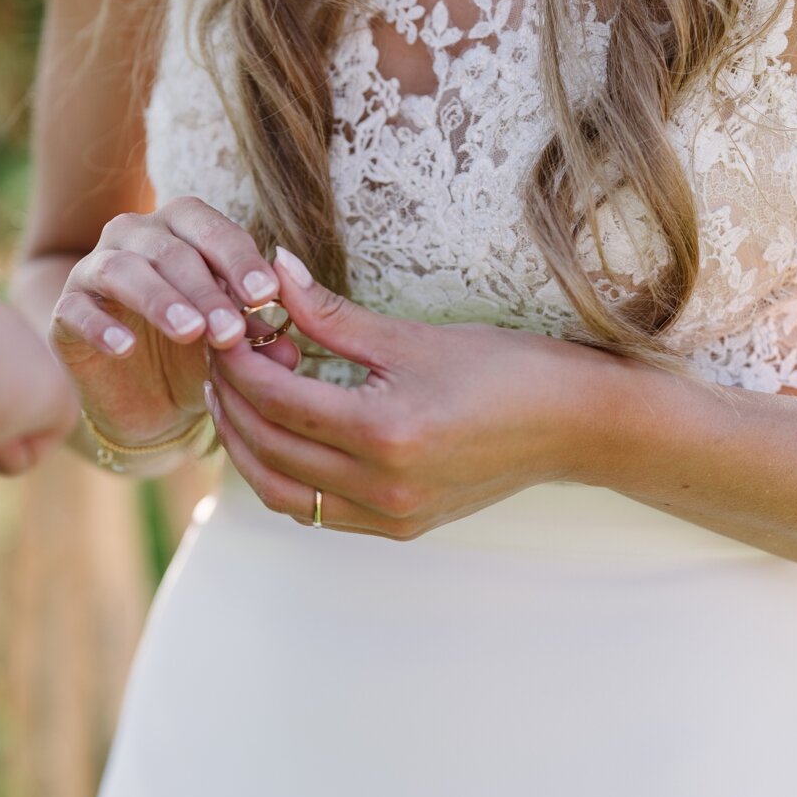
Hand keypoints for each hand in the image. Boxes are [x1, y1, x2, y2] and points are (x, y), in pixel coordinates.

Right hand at [47, 197, 297, 446]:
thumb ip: (258, 338)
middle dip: (205, 289)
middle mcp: (133, 237)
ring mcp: (93, 271)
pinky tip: (125, 347)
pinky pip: (77, 310)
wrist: (149, 402)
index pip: (209, 227)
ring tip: (190, 332)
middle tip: (231, 331)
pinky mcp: (65, 312)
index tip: (266, 294)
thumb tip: (290, 350)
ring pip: (121, 270)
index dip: (237, 257)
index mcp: (180, 229)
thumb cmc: (197, 354)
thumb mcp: (232, 347)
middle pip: (169, 249)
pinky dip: (100, 326)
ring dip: (159, 299)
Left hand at [204, 248, 623, 539]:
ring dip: (248, 447)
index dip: (239, 363)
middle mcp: (382, 487)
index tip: (227, 329)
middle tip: (221, 358)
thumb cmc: (506, 370)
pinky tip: (280, 434)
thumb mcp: (413, 336)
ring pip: (282, 493)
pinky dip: (284, 476)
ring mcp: (390, 516)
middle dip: (233, 401)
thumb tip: (273, 269)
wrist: (574, 425)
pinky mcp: (399, 527)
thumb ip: (332, 314)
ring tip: (239, 398)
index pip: (278, 401)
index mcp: (385, 434)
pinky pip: (316, 511)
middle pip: (269, 448)